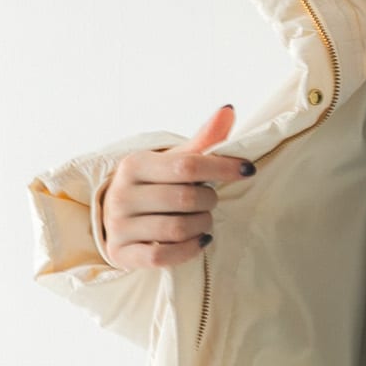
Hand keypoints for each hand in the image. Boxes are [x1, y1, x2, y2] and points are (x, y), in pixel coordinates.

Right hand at [99, 105, 252, 268]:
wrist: (118, 216)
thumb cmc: (156, 185)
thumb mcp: (175, 160)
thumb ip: (204, 140)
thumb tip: (229, 109)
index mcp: (135, 164)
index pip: (187, 165)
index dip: (223, 168)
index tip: (248, 169)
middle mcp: (122, 193)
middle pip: (186, 199)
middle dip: (209, 201)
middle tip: (210, 200)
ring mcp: (118, 225)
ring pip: (178, 229)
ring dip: (202, 225)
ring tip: (202, 220)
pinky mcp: (122, 252)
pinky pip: (163, 255)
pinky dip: (189, 249)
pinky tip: (199, 240)